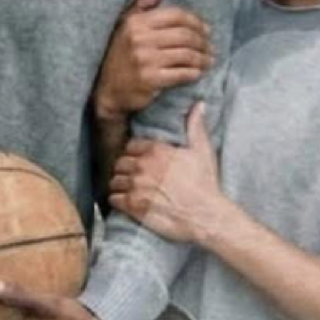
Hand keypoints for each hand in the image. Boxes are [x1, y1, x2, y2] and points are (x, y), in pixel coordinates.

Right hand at [92, 0, 213, 121]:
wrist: (106, 89)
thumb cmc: (119, 55)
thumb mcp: (125, 26)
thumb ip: (142, 5)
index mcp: (136, 22)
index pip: (176, 15)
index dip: (196, 21)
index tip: (207, 29)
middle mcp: (140, 39)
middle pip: (185, 35)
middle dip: (203, 41)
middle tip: (211, 47)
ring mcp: (145, 59)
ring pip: (186, 54)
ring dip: (202, 58)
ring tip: (209, 60)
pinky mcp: (150, 79)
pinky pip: (181, 74)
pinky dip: (194, 73)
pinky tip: (198, 73)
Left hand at [107, 103, 231, 245]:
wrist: (205, 215)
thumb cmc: (205, 184)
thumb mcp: (203, 151)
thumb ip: (196, 126)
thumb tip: (199, 105)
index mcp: (156, 151)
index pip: (131, 146)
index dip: (134, 153)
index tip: (139, 159)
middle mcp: (142, 166)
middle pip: (120, 163)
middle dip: (125, 169)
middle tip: (132, 176)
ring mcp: (136, 186)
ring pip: (114, 181)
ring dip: (119, 185)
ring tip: (127, 189)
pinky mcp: (132, 206)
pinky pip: (113, 199)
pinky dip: (117, 200)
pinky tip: (125, 202)